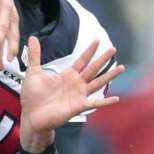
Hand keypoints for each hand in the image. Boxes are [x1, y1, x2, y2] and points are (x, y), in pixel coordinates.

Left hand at [20, 36, 123, 150]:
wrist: (31, 115)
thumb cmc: (33, 96)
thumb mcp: (34, 72)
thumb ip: (35, 55)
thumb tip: (32, 37)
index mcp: (67, 75)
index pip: (81, 61)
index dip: (89, 51)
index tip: (97, 40)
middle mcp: (75, 84)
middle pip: (93, 69)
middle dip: (103, 59)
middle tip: (114, 49)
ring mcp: (78, 95)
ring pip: (97, 83)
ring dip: (109, 76)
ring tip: (121, 68)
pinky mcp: (78, 106)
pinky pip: (94, 103)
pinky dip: (105, 101)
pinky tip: (116, 98)